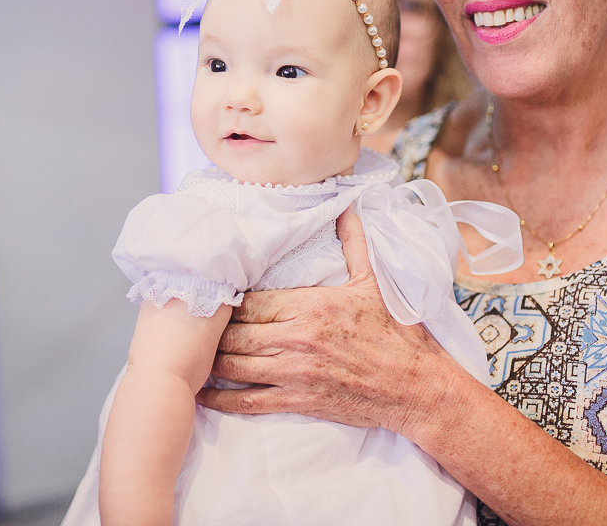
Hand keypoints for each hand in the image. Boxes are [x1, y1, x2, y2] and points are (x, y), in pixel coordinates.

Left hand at [197, 209, 457, 432]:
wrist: (417, 387)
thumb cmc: (398, 334)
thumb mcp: (375, 282)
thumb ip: (354, 242)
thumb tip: (347, 205)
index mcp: (312, 305)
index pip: (252, 301)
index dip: (228, 300)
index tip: (213, 296)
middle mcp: (298, 338)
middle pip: (236, 333)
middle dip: (213, 331)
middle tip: (192, 327)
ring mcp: (296, 373)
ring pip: (236, 366)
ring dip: (211, 361)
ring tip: (189, 355)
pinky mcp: (299, 401)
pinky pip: (250, 401)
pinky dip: (223, 399)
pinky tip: (203, 395)